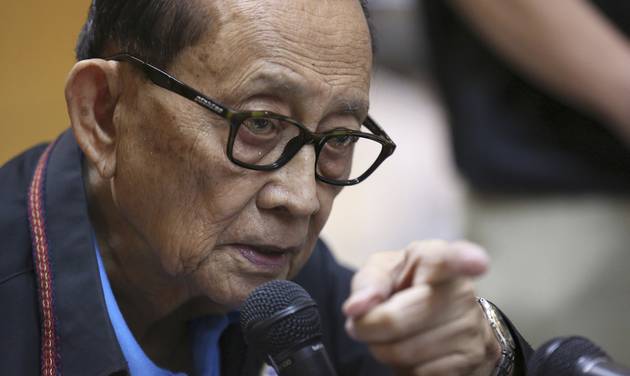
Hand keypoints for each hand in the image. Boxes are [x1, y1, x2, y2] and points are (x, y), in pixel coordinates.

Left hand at [343, 240, 501, 375]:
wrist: (444, 318)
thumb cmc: (407, 289)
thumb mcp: (383, 273)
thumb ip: (368, 282)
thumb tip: (356, 307)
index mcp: (436, 259)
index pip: (447, 259)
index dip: (462, 259)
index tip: (477, 263)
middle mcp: (460, 292)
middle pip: (395, 319)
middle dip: (369, 327)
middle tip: (365, 324)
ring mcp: (470, 329)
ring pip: (404, 353)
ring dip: (385, 350)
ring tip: (394, 337)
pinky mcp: (472, 361)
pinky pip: (420, 374)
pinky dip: (405, 369)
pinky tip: (413, 354)